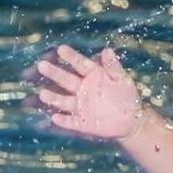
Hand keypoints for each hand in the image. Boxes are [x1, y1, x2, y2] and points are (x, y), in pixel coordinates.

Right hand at [29, 46, 145, 139]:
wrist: (131, 120)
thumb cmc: (127, 96)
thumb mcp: (123, 79)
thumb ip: (113, 66)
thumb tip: (107, 50)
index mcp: (92, 75)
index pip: (80, 64)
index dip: (71, 57)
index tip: (60, 49)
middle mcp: (82, 89)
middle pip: (66, 80)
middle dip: (54, 73)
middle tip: (41, 65)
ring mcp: (81, 106)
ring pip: (64, 101)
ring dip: (53, 98)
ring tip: (42, 94)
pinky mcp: (82, 122)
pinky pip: (70, 122)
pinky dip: (63, 121)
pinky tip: (54, 118)